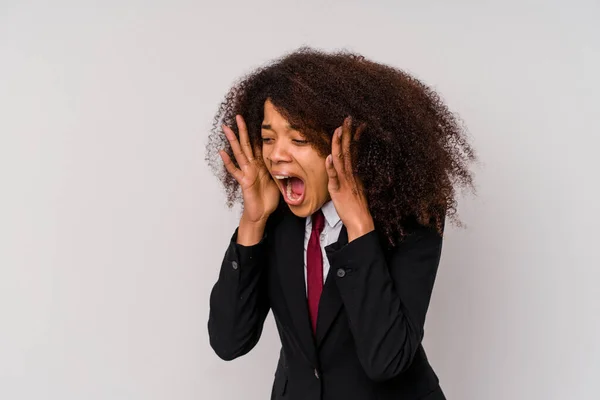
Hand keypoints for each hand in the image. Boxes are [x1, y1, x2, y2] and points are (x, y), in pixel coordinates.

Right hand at [219, 115, 279, 224]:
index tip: (255, 119)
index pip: (258, 144)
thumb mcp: (278, 179)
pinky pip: (235, 170)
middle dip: (242, 130)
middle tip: (238, 116)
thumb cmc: (268, 198)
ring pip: (239, 153)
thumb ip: (279, 168)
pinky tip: (222, 152)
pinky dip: (228, 162)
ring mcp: (246, 173)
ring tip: (226, 128)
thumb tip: (288, 159)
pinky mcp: (244, 182)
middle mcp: (252, 166)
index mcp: (261, 164)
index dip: (257, 132)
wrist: (262, 214)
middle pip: (246, 144)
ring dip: (233, 140)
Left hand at [326, 117, 373, 241]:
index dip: (355, 137)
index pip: (355, 150)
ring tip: (338, 130)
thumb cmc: (357, 207)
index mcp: (354, 172)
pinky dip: (331, 166)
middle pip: (349, 150)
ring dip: (339, 144)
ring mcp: (344, 181)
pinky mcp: (338, 190)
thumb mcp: (356, 187)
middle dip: (348, 133)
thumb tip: (351, 167)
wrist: (361, 221)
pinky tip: (329, 156)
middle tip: (348, 118)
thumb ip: (353, 176)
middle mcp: (351, 173)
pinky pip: (334, 177)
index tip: (358, 124)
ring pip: (341, 159)